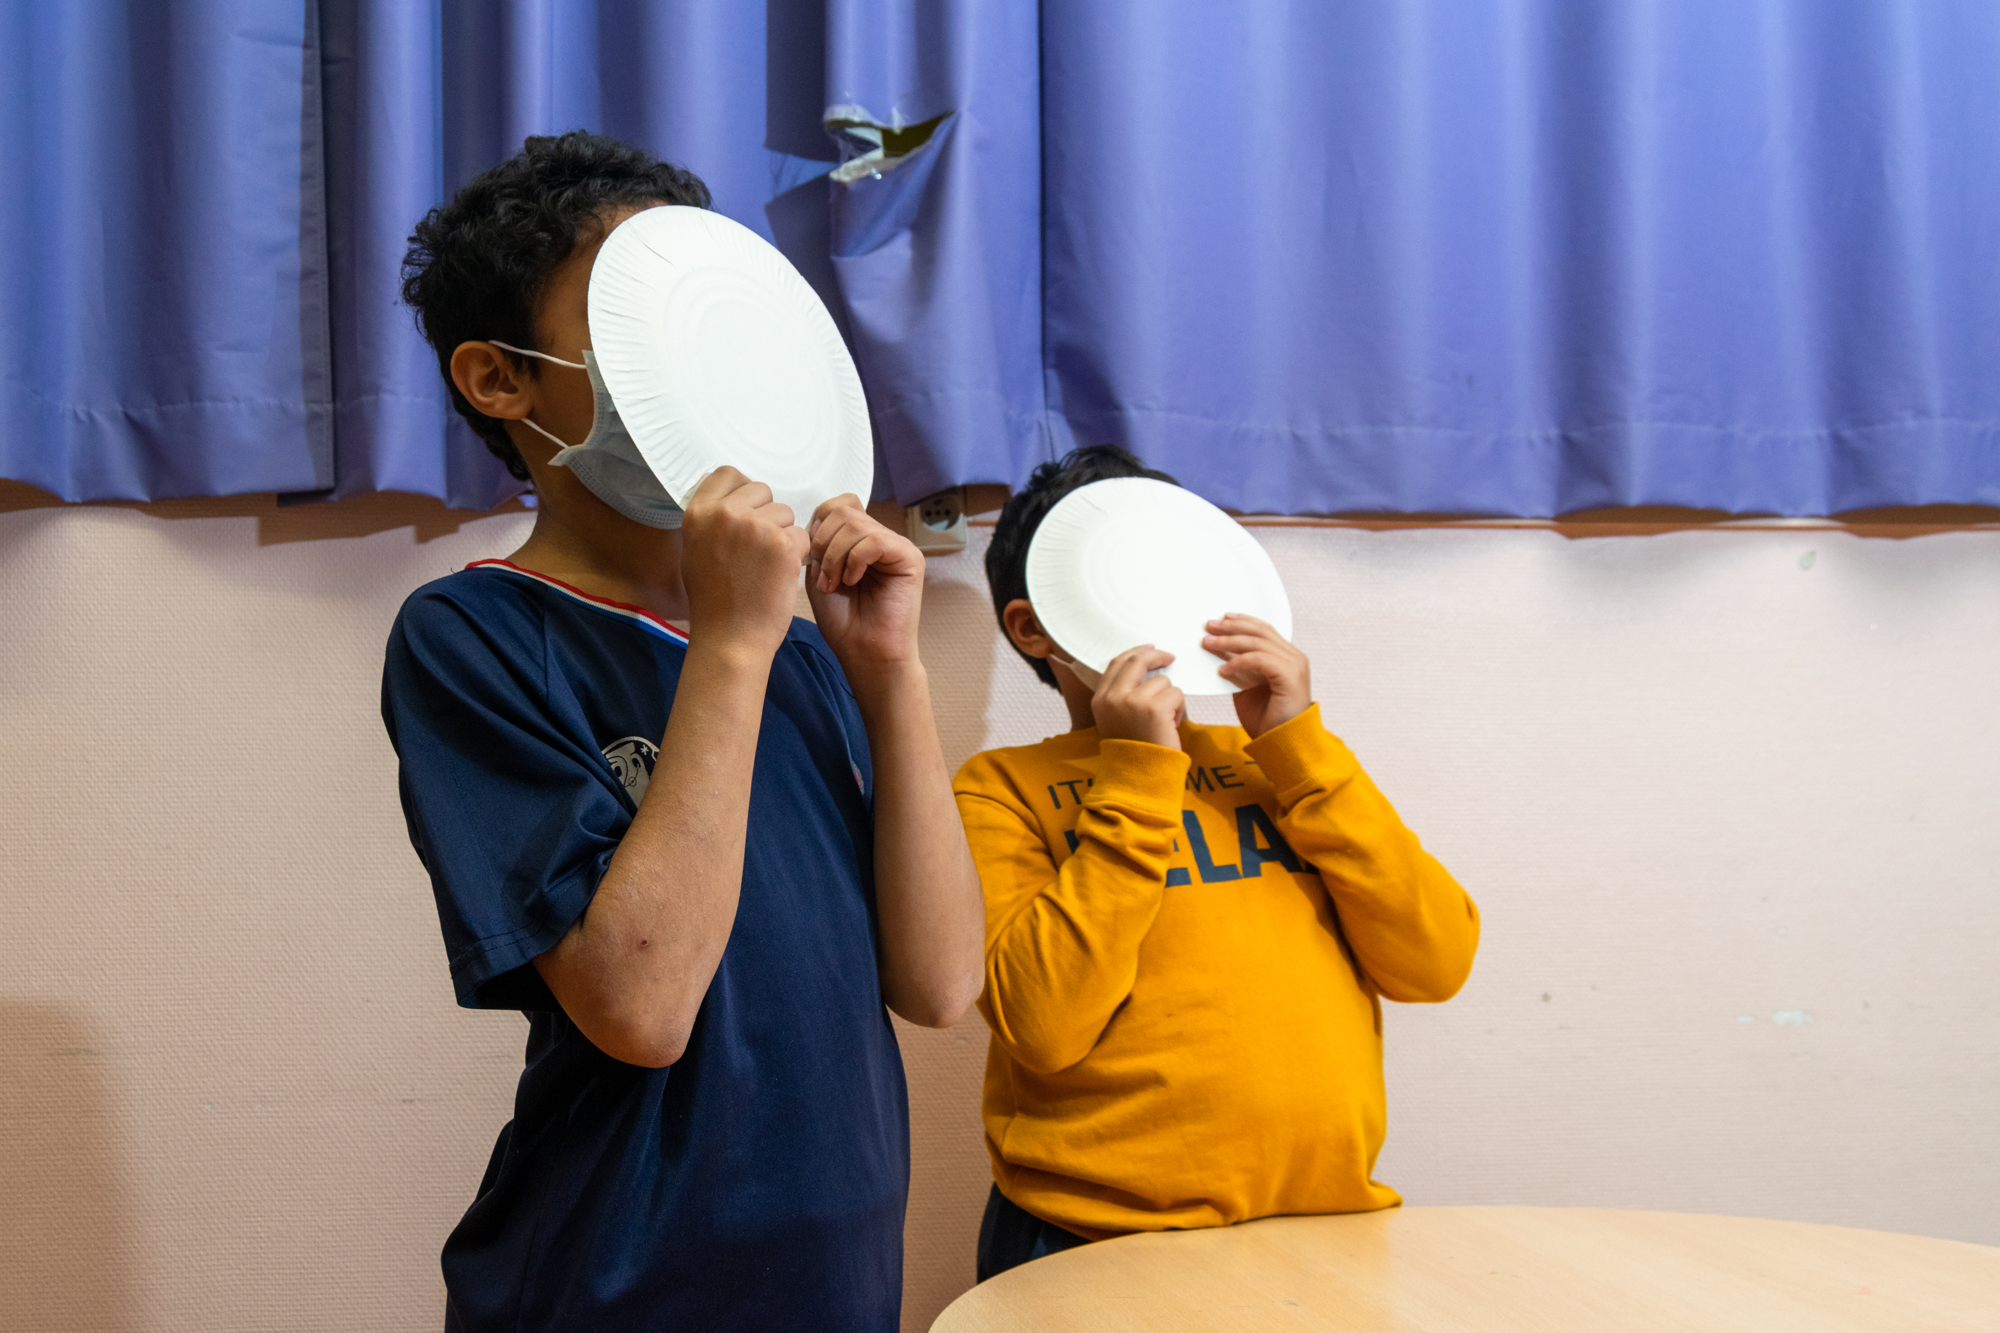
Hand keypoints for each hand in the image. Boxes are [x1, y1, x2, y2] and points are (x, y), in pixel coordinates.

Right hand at [679, 467, 809, 661]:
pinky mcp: (783, 544)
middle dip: (766, 514)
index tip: (748, 509)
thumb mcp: (694, 552)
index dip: (742, 489)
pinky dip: (797, 553)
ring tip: (766, 565)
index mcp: (698, 513)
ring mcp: (755, 527)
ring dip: (783, 534)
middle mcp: (725, 514)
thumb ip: (711, 522)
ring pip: (785, 512)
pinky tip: (780, 574)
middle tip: (758, 548)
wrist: (730, 638)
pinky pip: (801, 534)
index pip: (728, 474)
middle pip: (761, 490)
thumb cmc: (713, 602)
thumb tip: (729, 501)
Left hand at [805, 495, 925, 675]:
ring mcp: (896, 546)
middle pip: (843, 510)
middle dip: (823, 542)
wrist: (864, 653)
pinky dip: (855, 560)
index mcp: (858, 539)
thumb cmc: (843, 621)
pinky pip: (875, 540)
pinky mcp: (910, 558)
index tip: (810, 561)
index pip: (836, 506)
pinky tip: (853, 581)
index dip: (817, 528)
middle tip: (823, 576)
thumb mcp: (819, 573)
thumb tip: (815, 520)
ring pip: (856, 524)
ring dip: (835, 555)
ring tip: (835, 583)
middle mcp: (879, 537)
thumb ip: (818, 543)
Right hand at [1090, 646, 1184, 749]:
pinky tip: (1171, 725)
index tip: (1149, 649)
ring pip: (1163, 682)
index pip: (1116, 663)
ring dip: (1170, 698)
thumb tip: (1147, 667)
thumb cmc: (1134, 749)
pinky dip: (1179, 709)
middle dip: (1157, 656)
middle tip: (1170, 657)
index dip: (1135, 653)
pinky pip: (1176, 694)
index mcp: (1100, 699)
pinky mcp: (1154, 708)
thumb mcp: (1116, 719)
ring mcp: (1132, 701)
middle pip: (1136, 661)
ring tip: (1165, 720)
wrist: (1140, 776)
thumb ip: (1123, 694)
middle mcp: (1113, 698)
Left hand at [1203, 614, 1310, 737]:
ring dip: (1229, 641)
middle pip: (1260, 631)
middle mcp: (1294, 657)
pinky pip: (1260, 659)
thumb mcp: (1247, 687)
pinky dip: (1239, 661)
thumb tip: (1218, 651)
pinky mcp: (1290, 676)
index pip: (1264, 630)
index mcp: (1287, 657)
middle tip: (1208, 626)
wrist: (1283, 743)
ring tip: (1208, 643)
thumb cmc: (1267, 719)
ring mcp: (1295, 665)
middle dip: (1232, 626)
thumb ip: (1239, 668)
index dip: (1243, 621)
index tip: (1221, 618)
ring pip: (1258, 643)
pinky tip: (1223, 670)